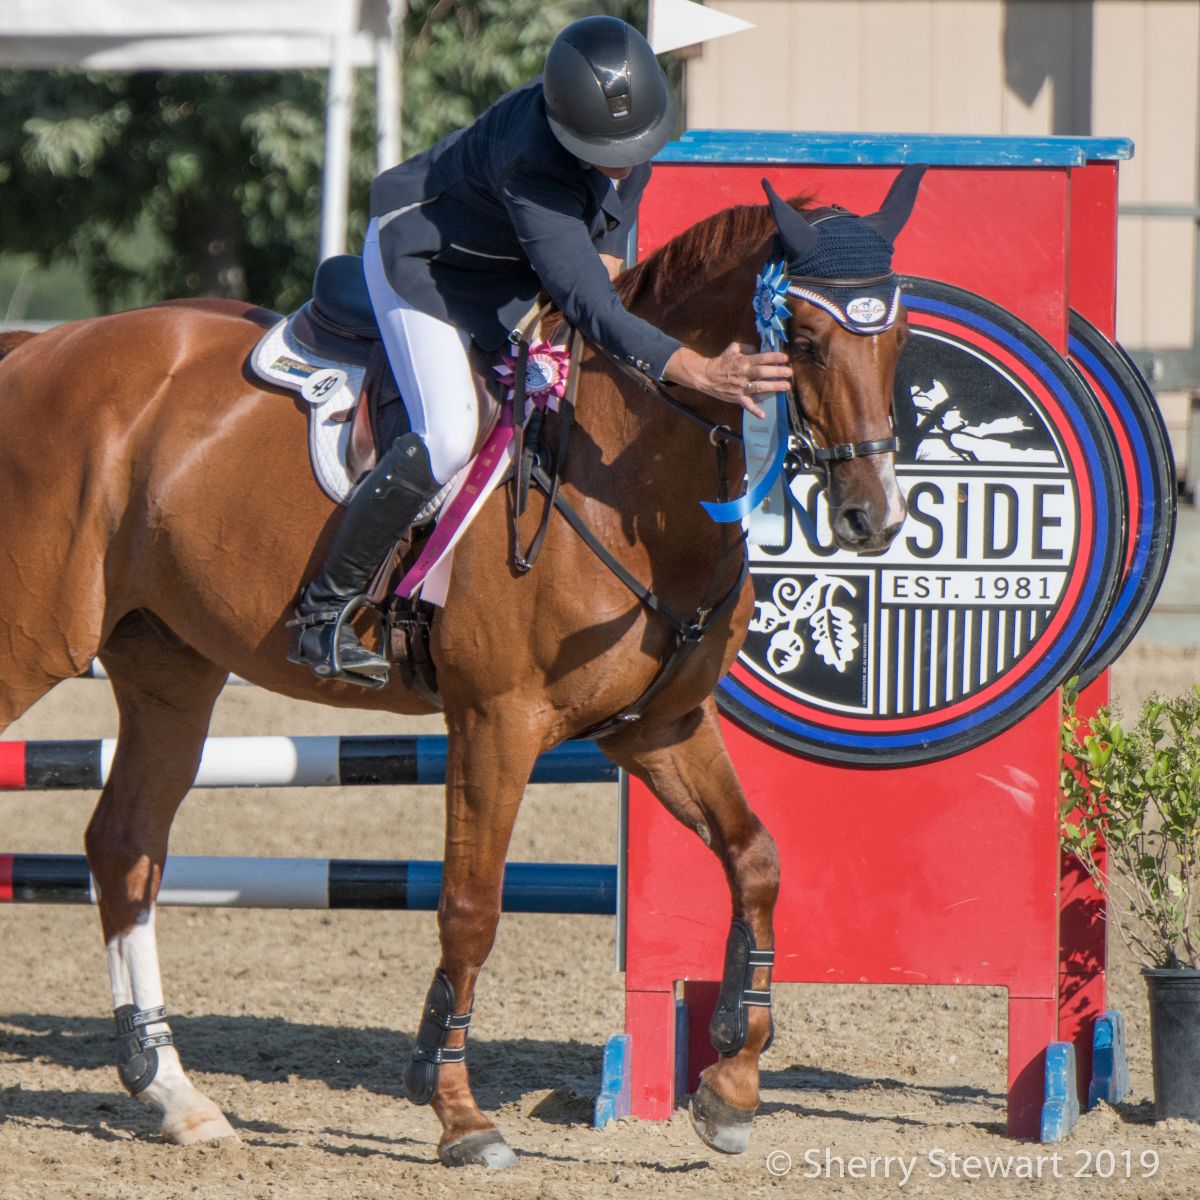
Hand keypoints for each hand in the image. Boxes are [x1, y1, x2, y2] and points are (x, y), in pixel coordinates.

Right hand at [663, 343, 791, 419]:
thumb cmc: (722, 362)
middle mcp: (743, 374)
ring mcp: (740, 387)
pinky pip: (746, 404)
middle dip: (776, 372)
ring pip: (758, 387)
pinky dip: (754, 410)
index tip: (785, 358)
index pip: (760, 358)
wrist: (706, 376)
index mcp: (743, 361)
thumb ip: (747, 347)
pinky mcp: (737, 397)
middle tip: (789, 372)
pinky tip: (763, 415)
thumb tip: (758, 349)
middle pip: (762, 372)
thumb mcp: (733, 348)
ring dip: (773, 387)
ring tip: (786, 387)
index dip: (773, 358)